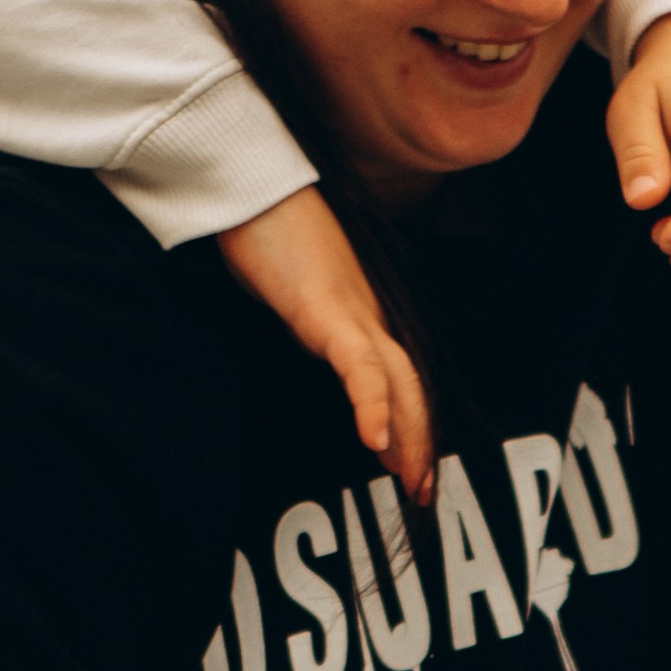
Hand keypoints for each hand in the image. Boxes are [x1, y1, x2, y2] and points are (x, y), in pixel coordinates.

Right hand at [217, 187, 433, 502]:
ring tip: (410, 480)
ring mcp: (352, 310)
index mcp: (358, 316)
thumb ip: (307, 320)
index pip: (398, 379)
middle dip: (420, 444)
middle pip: (410, 387)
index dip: (409, 424)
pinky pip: (359, 364)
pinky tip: (375, 438)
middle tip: (421, 492)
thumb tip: (310, 339)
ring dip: (409, 435)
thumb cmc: (265, 228)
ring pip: (398, 382)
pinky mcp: (326, 307)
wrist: (248, 178)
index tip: (408, 468)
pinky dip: (371, 403)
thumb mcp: (290, 290)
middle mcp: (366, 315)